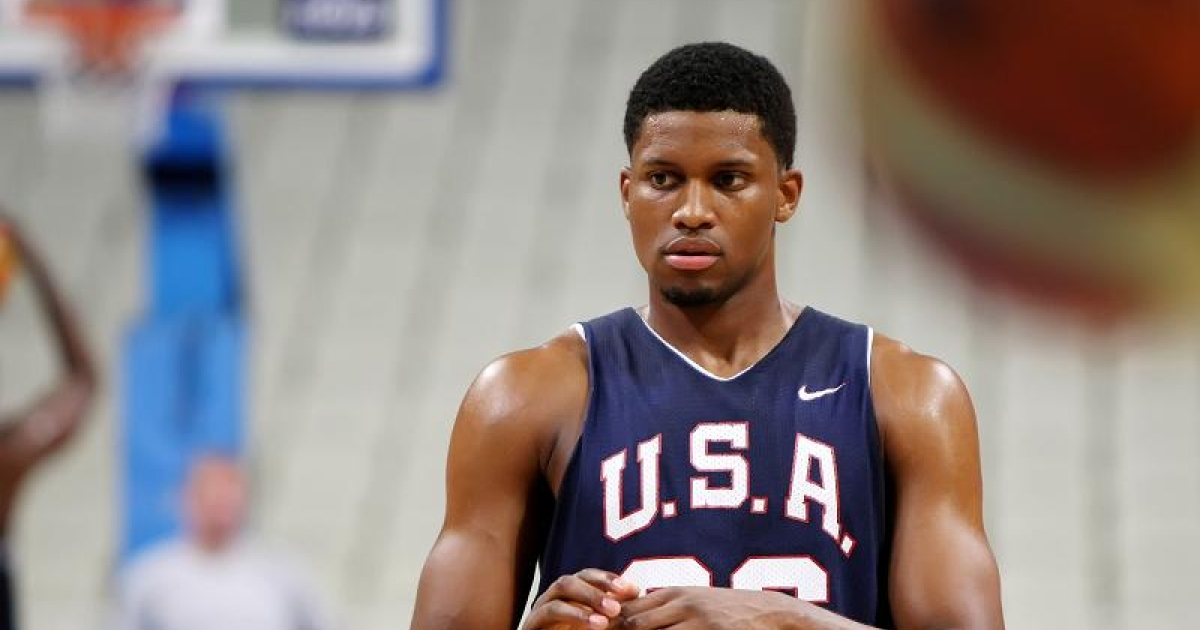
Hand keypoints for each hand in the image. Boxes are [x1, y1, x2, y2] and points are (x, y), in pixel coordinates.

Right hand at [523, 569, 640, 629]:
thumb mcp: (599, 623)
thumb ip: (612, 608)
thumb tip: (636, 590)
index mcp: (568, 595)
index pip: (586, 576)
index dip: (608, 579)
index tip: (632, 590)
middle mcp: (551, 598)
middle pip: (570, 580)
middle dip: (595, 590)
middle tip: (616, 607)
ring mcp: (538, 611)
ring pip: (557, 593)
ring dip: (584, 603)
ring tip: (605, 620)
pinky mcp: (530, 626)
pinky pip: (546, 614)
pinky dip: (571, 616)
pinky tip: (592, 624)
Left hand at [617, 586, 808, 629]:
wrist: (765, 611)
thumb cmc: (724, 607)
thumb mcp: (694, 598)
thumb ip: (666, 605)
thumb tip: (633, 612)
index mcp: (674, 593)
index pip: (631, 607)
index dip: (614, 624)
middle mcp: (682, 604)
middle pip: (636, 623)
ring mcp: (697, 622)